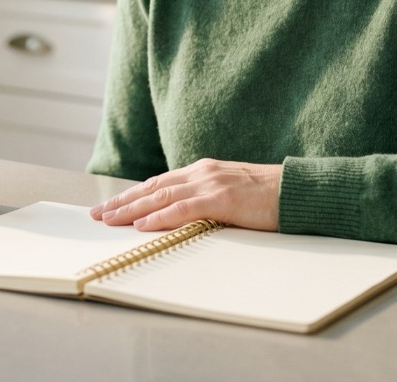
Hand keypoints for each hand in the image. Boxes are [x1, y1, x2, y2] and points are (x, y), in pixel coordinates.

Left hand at [89, 159, 281, 231]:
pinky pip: (184, 208)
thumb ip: (206, 200)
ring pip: (161, 196)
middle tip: (96, 214)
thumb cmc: (269, 197)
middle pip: (152, 187)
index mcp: (203, 171)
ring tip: (109, 220)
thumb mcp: (231, 194)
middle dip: (122, 201)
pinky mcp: (223, 198)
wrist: (299, 191)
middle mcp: (202, 172)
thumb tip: (181, 217)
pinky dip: (160, 216)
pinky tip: (142, 225)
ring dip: (131, 209)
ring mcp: (211, 183)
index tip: (109, 206)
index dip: (132, 195)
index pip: (158, 183)